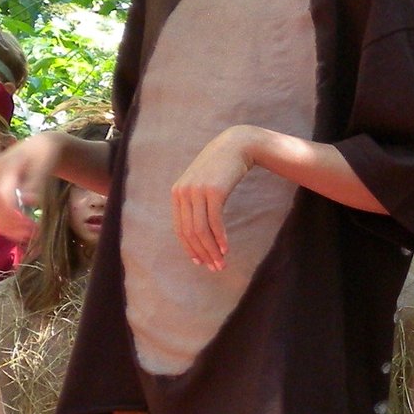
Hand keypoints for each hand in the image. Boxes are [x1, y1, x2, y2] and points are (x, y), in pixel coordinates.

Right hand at [0, 131, 66, 243]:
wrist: (40, 146)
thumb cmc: (44, 154)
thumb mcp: (45, 163)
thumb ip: (36, 181)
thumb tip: (28, 201)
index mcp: (2, 168)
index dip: (11, 215)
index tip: (30, 226)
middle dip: (8, 224)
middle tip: (31, 234)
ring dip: (6, 226)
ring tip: (28, 234)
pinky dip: (5, 223)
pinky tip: (21, 229)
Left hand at [170, 126, 262, 270]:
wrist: (236, 146)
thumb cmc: (222, 167)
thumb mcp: (203, 184)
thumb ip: (196, 201)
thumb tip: (197, 229)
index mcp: (177, 193)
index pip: (180, 229)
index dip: (190, 249)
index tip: (201, 262)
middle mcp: (183, 192)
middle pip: (190, 232)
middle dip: (202, 253)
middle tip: (214, 267)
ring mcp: (197, 191)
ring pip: (201, 230)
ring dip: (212, 250)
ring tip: (221, 262)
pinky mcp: (213, 191)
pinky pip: (214, 221)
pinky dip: (220, 238)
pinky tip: (226, 248)